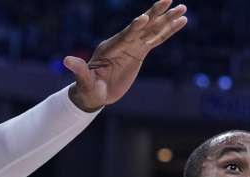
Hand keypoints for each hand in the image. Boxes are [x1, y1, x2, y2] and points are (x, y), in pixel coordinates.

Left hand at [65, 0, 187, 111]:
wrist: (94, 93)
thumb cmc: (88, 89)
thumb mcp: (84, 82)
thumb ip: (79, 71)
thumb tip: (66, 61)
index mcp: (109, 48)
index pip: (124, 36)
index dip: (134, 28)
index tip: (144, 18)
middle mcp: (122, 42)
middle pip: (141, 26)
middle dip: (154, 14)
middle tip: (167, 0)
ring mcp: (132, 45)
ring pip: (152, 30)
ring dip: (167, 19)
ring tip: (183, 8)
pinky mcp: (140, 51)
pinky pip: (157, 38)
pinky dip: (169, 30)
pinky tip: (181, 21)